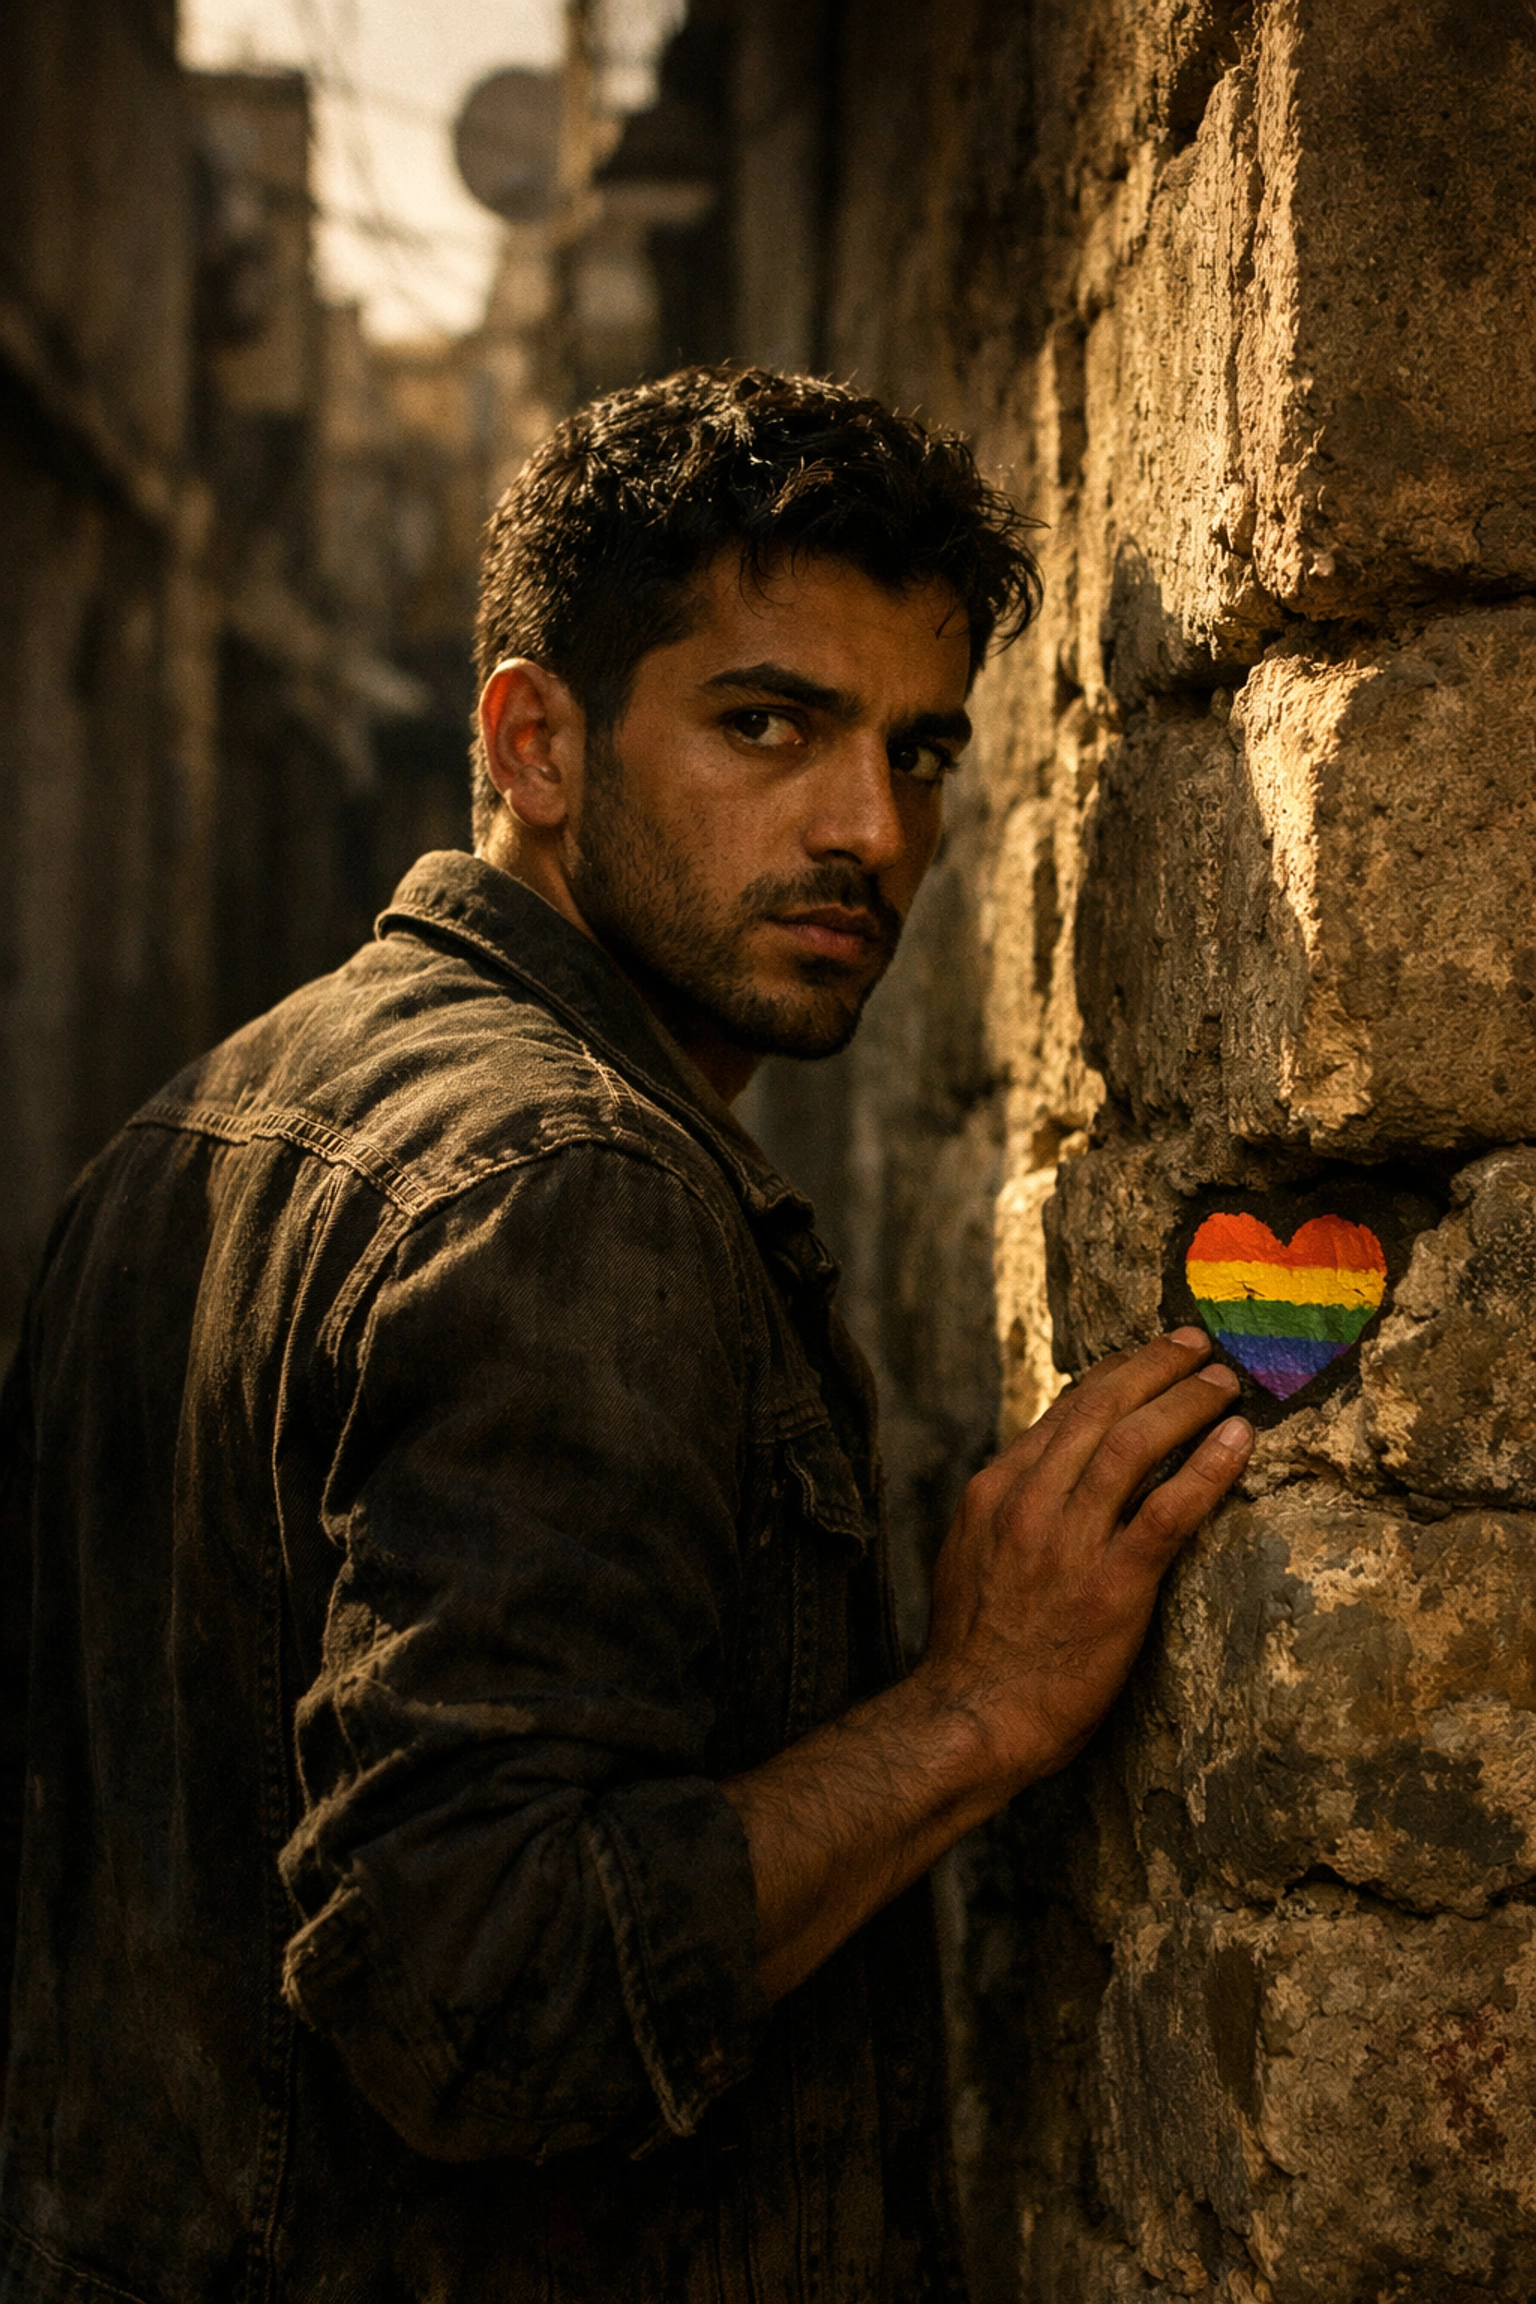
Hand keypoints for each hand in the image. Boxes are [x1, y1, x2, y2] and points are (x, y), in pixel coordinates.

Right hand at [917, 1328, 1250, 1785]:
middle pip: (1102, 1409)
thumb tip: (1048, 1474)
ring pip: (1133, 1445)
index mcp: (996, 1489)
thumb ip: (1010, 1510)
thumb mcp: (971, 1556)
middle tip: (1200, 1348)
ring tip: (1226, 1386)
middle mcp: (1029, 1501)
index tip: (1152, 1356)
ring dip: (1186, 1405)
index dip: (1117, 1373)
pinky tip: (1237, 1443)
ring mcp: (1068, 1542)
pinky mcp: (1110, 1587)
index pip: (1065, 1409)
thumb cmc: (974, 1649)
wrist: (971, 1716)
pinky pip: (1165, 1512)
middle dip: (1156, 1368)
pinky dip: (1206, 1469)